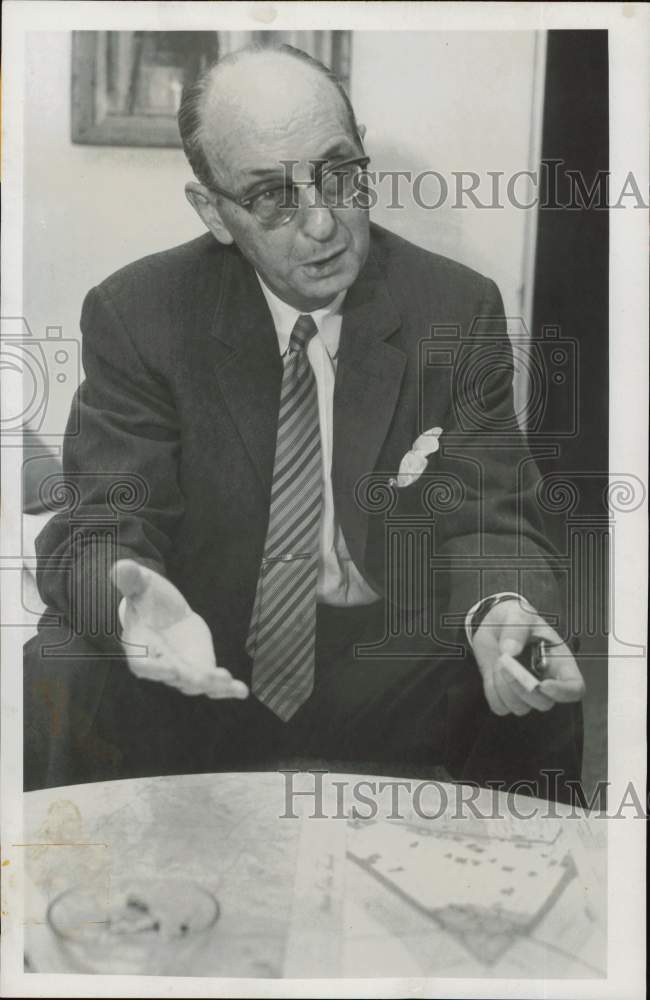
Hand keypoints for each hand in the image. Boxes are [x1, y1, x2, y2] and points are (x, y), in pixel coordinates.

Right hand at [112, 559, 248, 699]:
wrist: (163, 610)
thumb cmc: (146, 597)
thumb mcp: (140, 584)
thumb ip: (131, 579)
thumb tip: (120, 566)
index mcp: (140, 646)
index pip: (143, 664)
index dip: (156, 669)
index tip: (171, 669)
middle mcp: (160, 664)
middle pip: (174, 677)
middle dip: (189, 678)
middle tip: (202, 678)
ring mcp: (182, 669)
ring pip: (195, 683)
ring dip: (211, 685)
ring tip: (227, 681)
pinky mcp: (201, 668)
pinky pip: (213, 682)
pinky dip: (228, 688)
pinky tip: (242, 691)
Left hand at [471, 598, 584, 715]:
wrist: (494, 625)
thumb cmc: (516, 619)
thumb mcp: (519, 615)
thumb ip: (516, 630)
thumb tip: (510, 652)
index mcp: (559, 661)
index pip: (574, 688)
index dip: (563, 692)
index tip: (542, 684)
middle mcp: (546, 680)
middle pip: (544, 703)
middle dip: (521, 687)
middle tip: (504, 662)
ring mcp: (526, 692)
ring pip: (520, 707)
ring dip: (503, 687)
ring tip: (499, 660)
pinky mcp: (506, 696)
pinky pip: (500, 706)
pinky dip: (492, 691)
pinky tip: (493, 671)